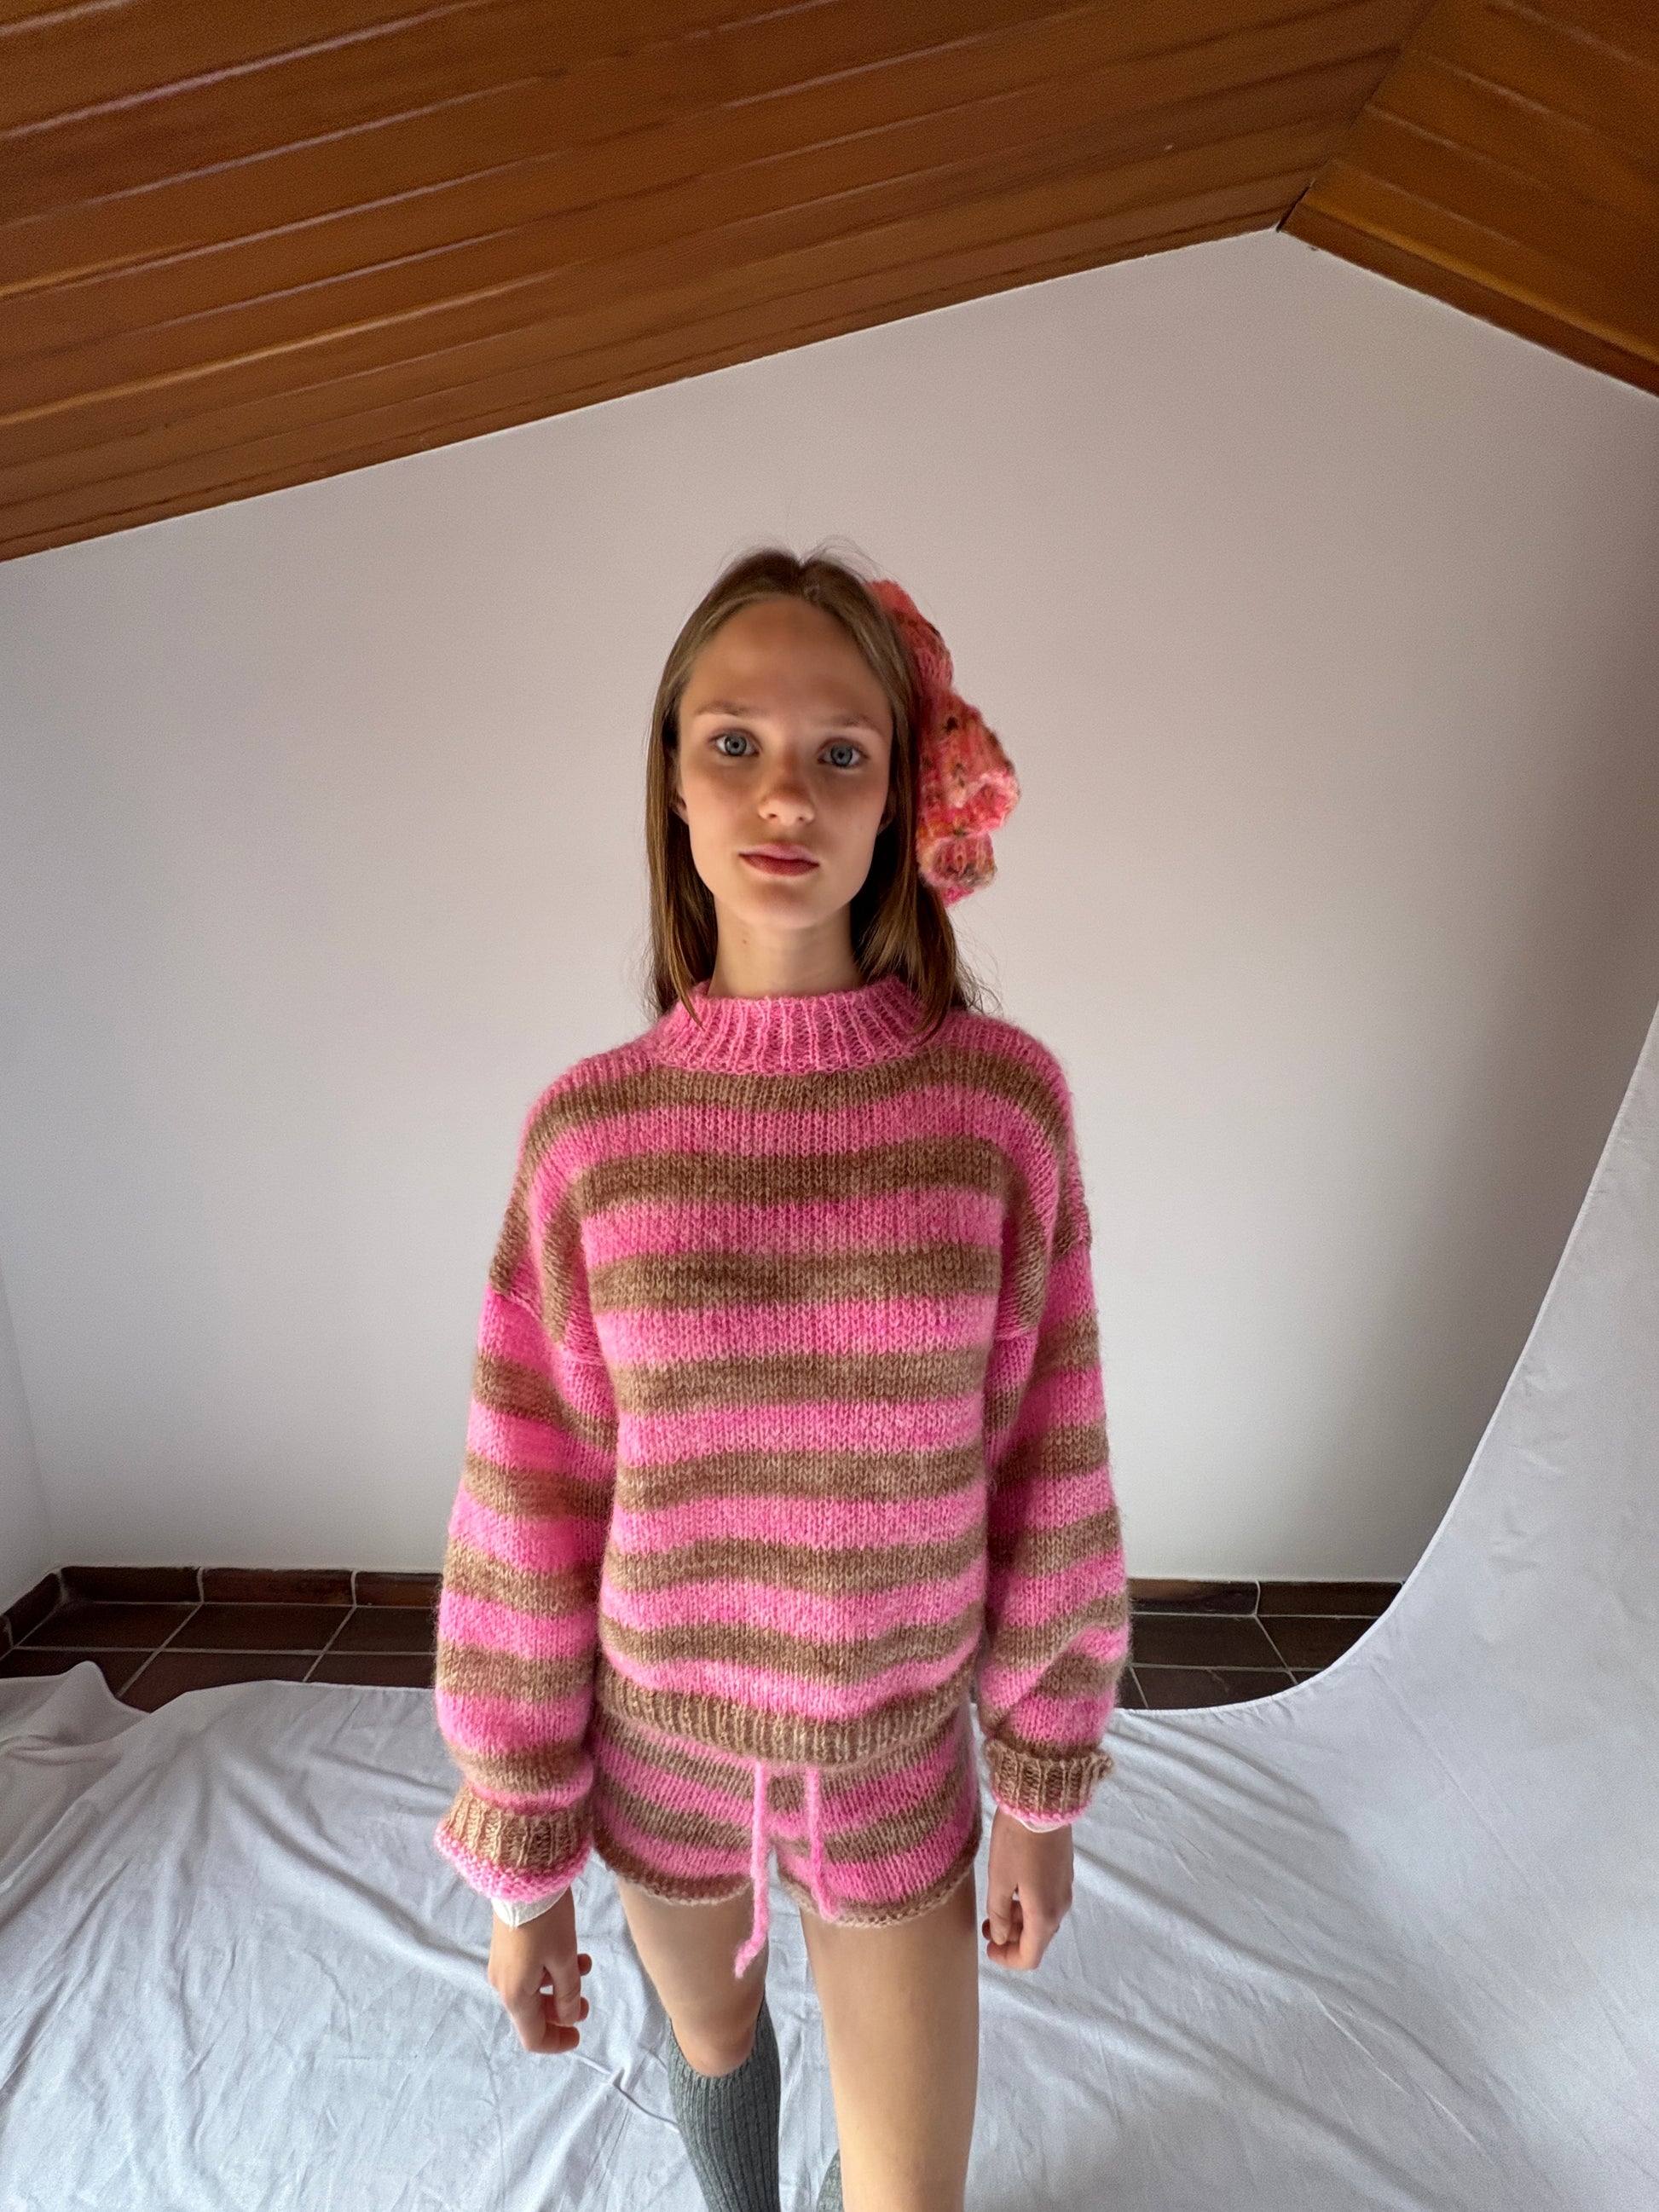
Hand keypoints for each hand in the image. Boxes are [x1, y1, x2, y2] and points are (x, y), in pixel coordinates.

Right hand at [487, 1889, 591, 2052]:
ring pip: (534, 1989)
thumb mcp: (564, 1958)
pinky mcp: (505, 1945)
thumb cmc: (546, 1922)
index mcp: (515, 1995)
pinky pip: (529, 1970)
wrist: (521, 1876)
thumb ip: (568, 1994)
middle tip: (588, 2004)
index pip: (532, 2037)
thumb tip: (569, 2019)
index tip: (579, 2036)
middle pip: (533, 2013)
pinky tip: (573, 1953)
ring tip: (586, 1967)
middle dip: (562, 2012)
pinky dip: (550, 1969)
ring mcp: (502, 1964)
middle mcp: (503, 1984)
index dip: (557, 2042)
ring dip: (560, 1986)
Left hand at [982, 1806, 1073, 1970]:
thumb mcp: (999, 1879)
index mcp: (1044, 1915)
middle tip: (986, 1925)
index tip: (988, 1947)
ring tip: (995, 1908)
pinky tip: (1012, 1888)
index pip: (1030, 1957)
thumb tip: (1000, 1937)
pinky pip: (1047, 1901)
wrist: (1042, 1802)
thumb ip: (999, 1914)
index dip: (1007, 1959)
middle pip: (1037, 1938)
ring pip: (1042, 1918)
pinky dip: (1029, 1905)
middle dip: (1011, 1938)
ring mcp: (1065, 1888)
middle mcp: (1060, 1907)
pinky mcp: (1064, 1871)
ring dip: (1019, 1921)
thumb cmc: (1016, 1843)